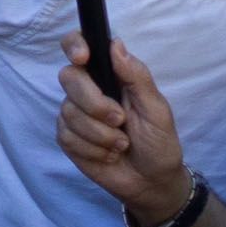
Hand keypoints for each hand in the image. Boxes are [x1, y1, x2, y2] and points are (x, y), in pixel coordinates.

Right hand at [54, 35, 191, 226]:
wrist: (152, 183)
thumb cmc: (159, 142)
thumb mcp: (157, 110)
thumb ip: (137, 77)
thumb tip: (115, 43)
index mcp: (110, 75)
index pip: (80, 45)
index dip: (74, 45)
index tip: (82, 58)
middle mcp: (88, 89)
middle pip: (69, 77)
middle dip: (95, 104)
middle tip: (120, 121)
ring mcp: (74, 113)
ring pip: (69, 112)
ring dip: (100, 134)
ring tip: (121, 145)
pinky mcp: (67, 137)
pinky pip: (66, 136)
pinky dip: (92, 149)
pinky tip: (108, 155)